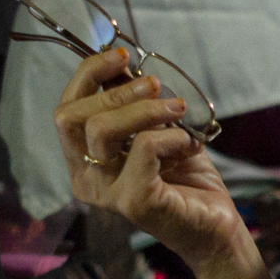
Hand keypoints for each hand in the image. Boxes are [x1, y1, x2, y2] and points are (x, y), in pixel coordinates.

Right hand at [51, 48, 279, 278]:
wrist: (214, 222)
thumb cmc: (183, 174)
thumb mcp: (155, 127)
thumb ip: (133, 100)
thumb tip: (121, 61)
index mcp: (84, 159)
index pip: (66, 109)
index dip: (88, 75)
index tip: (122, 56)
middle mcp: (86, 178)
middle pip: (74, 117)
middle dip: (116, 91)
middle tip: (156, 85)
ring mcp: (106, 193)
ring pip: (102, 131)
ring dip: (144, 109)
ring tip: (178, 109)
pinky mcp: (133, 203)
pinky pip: (142, 149)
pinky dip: (168, 136)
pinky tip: (186, 143)